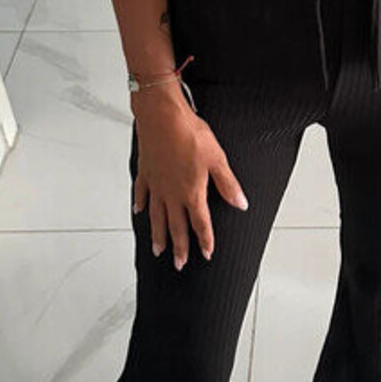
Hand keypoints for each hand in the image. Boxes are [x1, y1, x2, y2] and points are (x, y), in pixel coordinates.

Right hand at [131, 82, 248, 269]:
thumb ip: (228, 185)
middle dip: (179, 247)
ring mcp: (156, 185)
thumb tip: (241, 203)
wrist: (162, 117)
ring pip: (156, 217)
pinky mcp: (145, 173)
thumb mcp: (217, 159)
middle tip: (179, 264)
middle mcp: (171, 194)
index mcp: (191, 192)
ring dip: (158, 235)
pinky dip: (140, 204)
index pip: (200, 223)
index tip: (206, 254)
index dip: (204, 240)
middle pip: (176, 226)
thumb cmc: (190, 134)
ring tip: (158, 250)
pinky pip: (142, 194)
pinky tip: (139, 212)